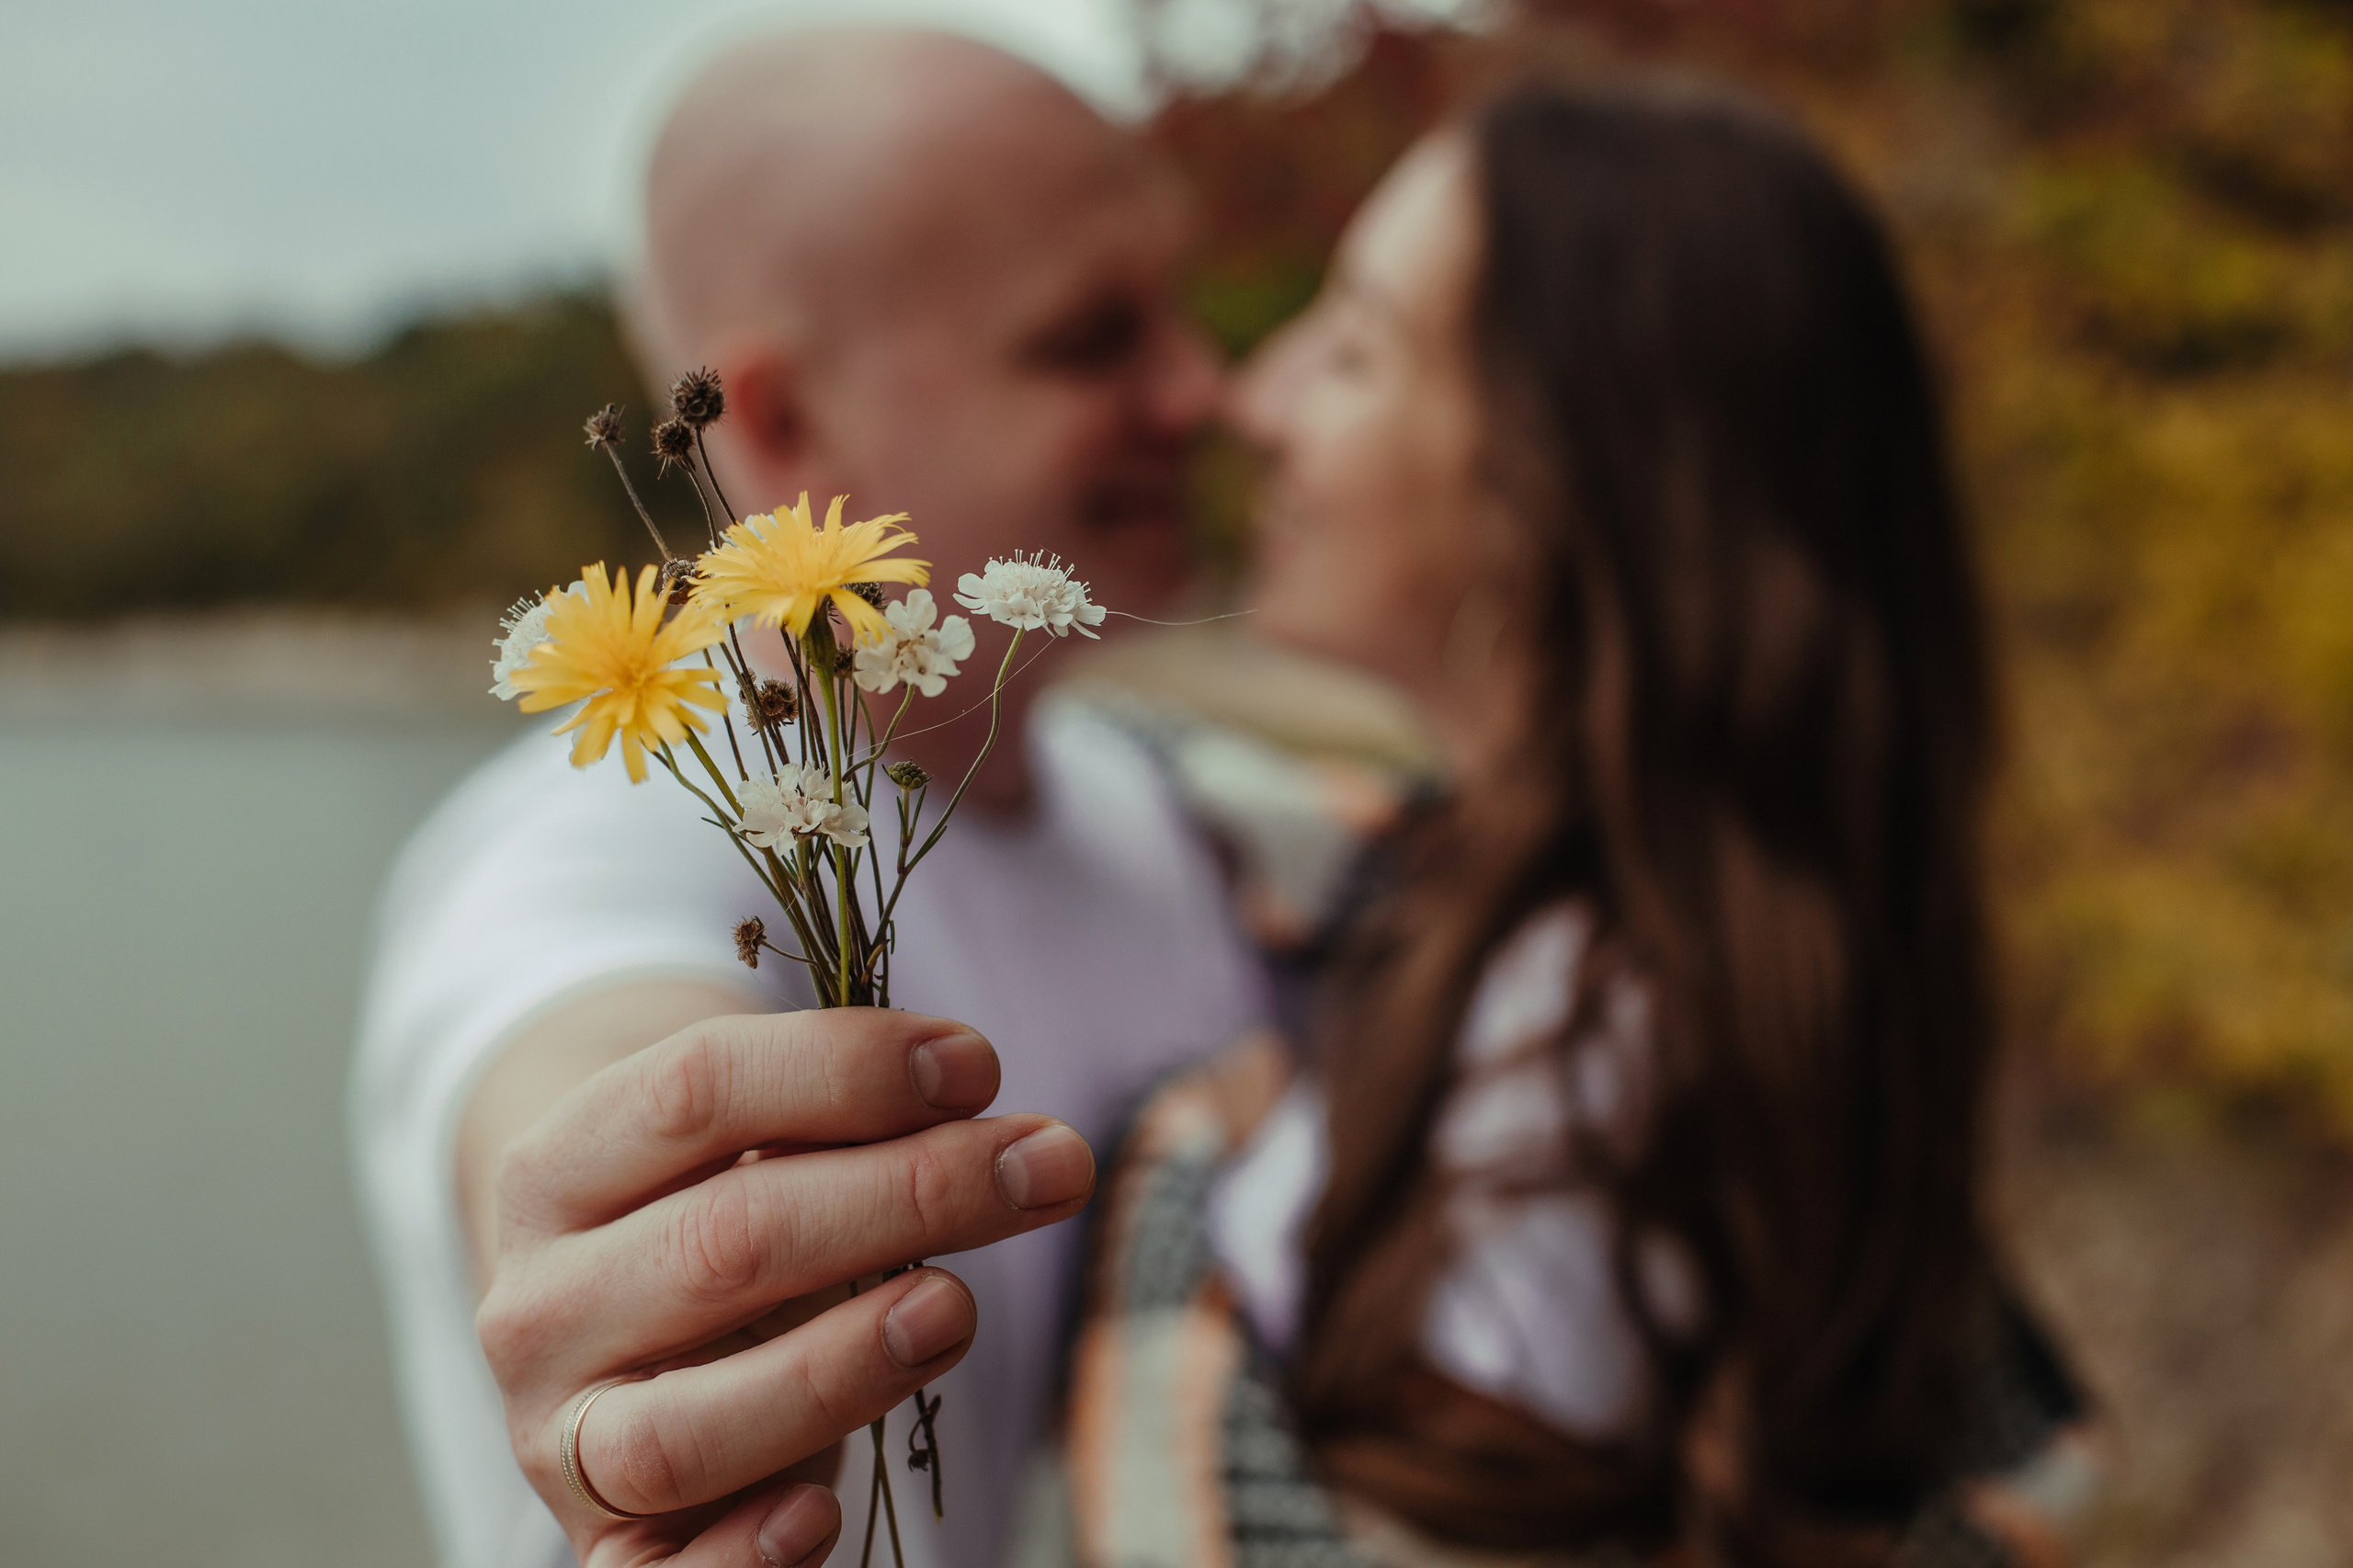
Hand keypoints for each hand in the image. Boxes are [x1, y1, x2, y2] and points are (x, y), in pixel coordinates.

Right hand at [477, 1007, 1096, 1566]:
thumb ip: (843, 1131)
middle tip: (1044, 1168)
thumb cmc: (716, 1227)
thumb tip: (1000, 1133)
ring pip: (686, 1425)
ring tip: (957, 1310)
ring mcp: (560, 1438)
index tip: (977, 1065)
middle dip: (909, 1193)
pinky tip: (822, 1513)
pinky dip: (743, 1555)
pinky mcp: (606, 1549)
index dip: (846, 1068)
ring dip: (839, 1367)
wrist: (613, 1351)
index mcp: (560, 1169)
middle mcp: (540, 1305)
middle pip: (726, 1241)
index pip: (696, 1089)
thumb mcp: (750, 1156)